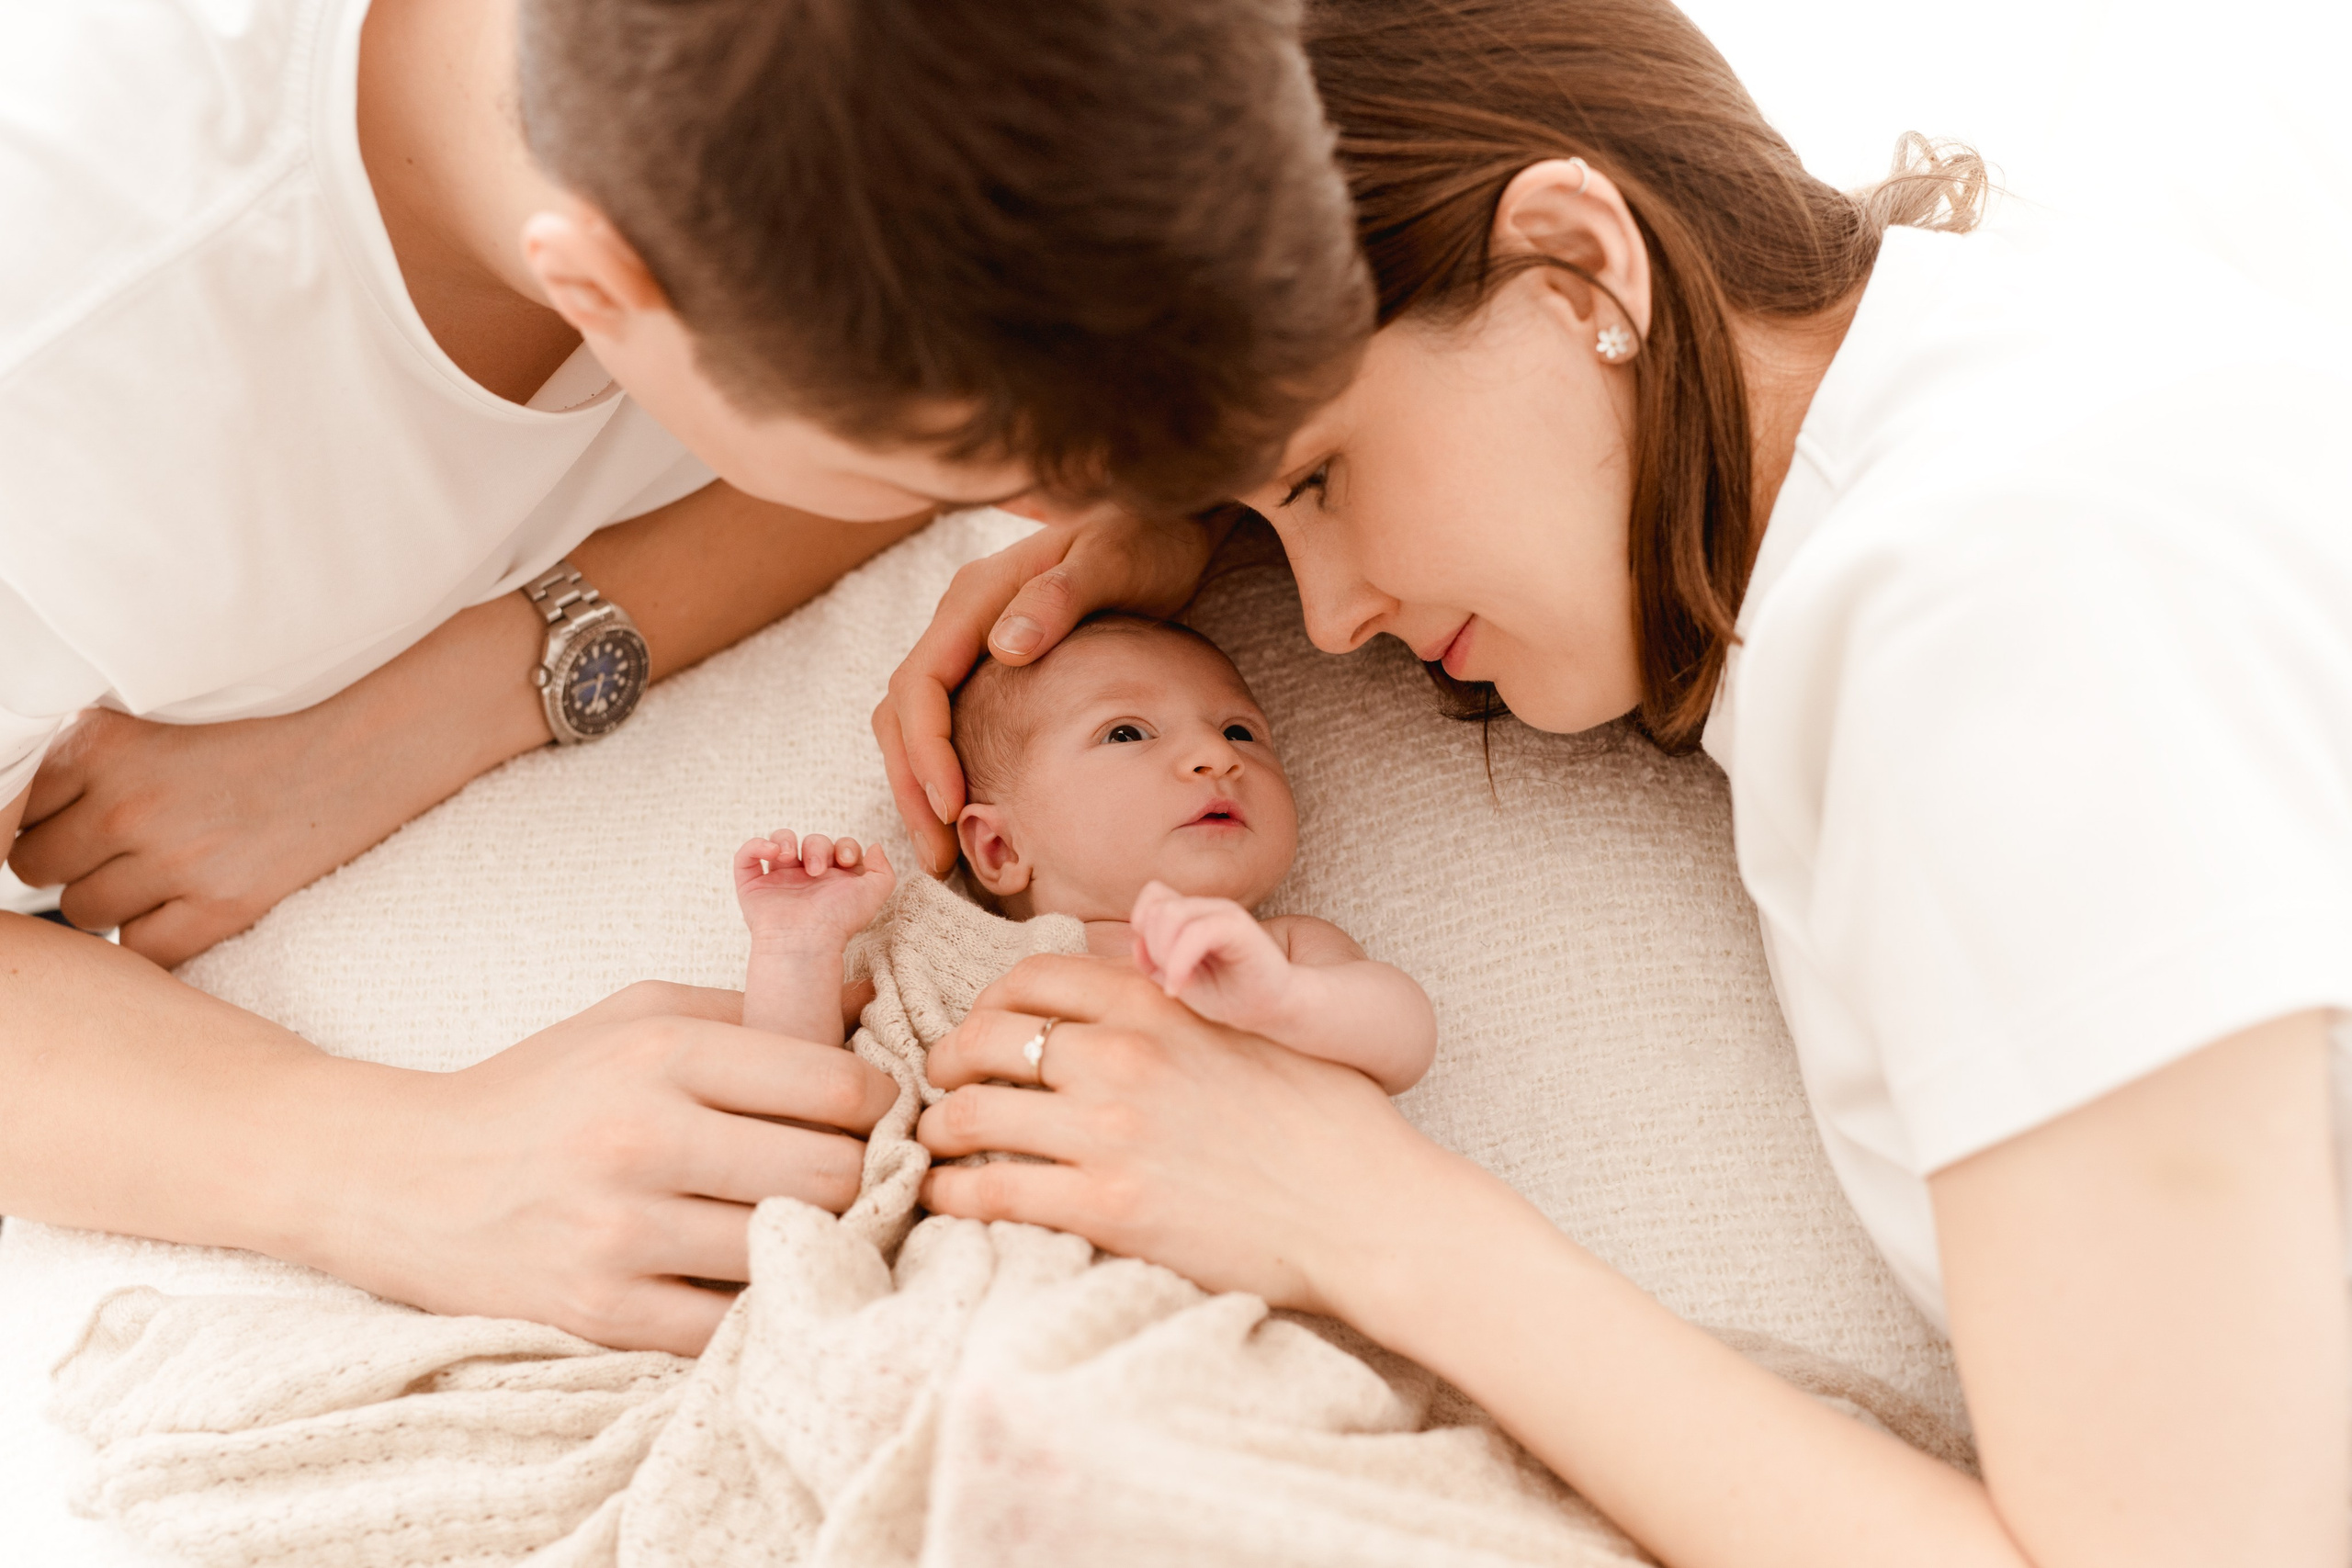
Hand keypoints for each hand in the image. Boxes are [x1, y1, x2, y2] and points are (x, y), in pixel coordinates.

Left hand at [9, 701, 499, 965]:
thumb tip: (23, 822)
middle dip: (66, 862)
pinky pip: (142, 949)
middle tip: (113, 849)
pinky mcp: (221, 905)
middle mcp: (130, 802)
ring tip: (153, 874)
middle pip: (37, 864)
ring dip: (108, 900)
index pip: (18, 807)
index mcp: (106, 744)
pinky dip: (151, 937)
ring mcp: (176, 859)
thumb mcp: (165, 723)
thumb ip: (93, 760)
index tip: (72, 819)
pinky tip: (180, 908)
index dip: (40, 818)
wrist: (368, 751)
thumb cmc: (271, 732)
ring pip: (84, 910)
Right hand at [328, 980, 898, 1354]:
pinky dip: (758, 1305)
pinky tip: (753, 1278)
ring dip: (814, 1241)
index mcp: (663, 1052)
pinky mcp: (601, 1311)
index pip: (834, 1085)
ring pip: (789, 1247)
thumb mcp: (637, 1015)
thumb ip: (751, 1008)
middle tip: (847, 1177)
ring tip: (806, 1225)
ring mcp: (621, 1232)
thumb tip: (866, 1008)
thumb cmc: (541, 1088)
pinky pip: (731, 1323)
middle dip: (857, 1177)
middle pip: (829, 1172)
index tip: (869, 1114)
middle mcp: (644, 1137)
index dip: (877, 1104)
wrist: (402, 1178)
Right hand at [735, 831, 895, 949]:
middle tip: (817, 871)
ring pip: (780, 841)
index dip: (844, 846)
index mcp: (834, 880)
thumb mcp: (874, 894)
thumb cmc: (839, 921)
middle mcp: (806, 878)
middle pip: (813, 842)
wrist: (805, 940)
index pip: (839, 848)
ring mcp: (778, 881)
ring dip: (786, 840)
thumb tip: (874, 846)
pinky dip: (756, 845)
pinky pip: (747, 857)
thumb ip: (882, 870)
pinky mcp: (753, 886)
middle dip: (817, 848)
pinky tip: (772, 851)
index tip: (845, 861)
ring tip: (789, 857)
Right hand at [874, 507, 1234, 876]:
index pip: (920, 683)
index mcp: (977, 595)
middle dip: (912, 786)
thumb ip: (1060, 597)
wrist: (1170, 522)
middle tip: (937, 857)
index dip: (926, 751)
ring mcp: (974, 638)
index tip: (951, 807)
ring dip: (921, 788)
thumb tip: (1003, 646)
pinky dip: (948, 771)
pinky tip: (970, 814)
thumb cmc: (1146, 537)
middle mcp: (962, 617)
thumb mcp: (1112, 560)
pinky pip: (949, 721)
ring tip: (944, 853)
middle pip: (902, 712)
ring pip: (916, 722)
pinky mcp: (994, 659)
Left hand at [914, 955, 1466, 1314]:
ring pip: (971, 1113)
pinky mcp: (1107, 1206)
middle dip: (947, 1063)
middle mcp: (1122, 1055)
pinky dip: (951, 1194)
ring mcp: (1110, 1131)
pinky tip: (946, 1199)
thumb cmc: (1328, 1120)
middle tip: (942, 1088)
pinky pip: (991, 1191)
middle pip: (985, 1040)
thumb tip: (1142, 966)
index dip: (989, 1004)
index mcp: (1159, 1002)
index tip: (981, 1030)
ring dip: (939, 1130)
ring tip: (938, 1146)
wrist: (1366, 1208)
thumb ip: (1188, 994)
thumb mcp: (1257, 1023)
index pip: (1031, 979)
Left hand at [1128, 880, 1296, 1037]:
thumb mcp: (1181, 981)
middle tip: (1169, 978)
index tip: (1157, 965)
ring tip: (1177, 982)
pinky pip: (1195, 932)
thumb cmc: (1232, 995)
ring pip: (1170, 914)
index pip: (1153, 896)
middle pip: (1156, 907)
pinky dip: (1178, 962)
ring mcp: (1225, 913)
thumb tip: (1136, 943)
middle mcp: (1209, 909)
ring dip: (1164, 954)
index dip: (1144, 927)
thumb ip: (1155, 961)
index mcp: (1195, 916)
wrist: (1279, 1008)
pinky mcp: (1238, 926)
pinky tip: (1179, 988)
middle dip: (1153, 946)